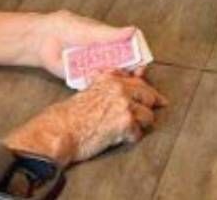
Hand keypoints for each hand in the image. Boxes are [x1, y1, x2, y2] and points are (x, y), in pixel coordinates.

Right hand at [5, 72, 167, 165]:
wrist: (59, 131)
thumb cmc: (69, 115)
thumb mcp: (89, 90)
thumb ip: (109, 86)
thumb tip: (129, 85)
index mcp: (110, 78)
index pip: (138, 81)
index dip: (148, 91)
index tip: (157, 97)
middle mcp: (120, 88)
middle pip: (149, 96)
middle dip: (150, 107)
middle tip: (148, 117)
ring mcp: (124, 105)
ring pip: (148, 116)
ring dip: (139, 125)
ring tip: (125, 131)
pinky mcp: (126, 123)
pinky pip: (138, 133)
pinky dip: (130, 138)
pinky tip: (117, 139)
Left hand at [32, 10, 135, 77]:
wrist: (45, 38)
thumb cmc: (70, 29)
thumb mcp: (93, 31)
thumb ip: (113, 34)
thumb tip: (133, 30)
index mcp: (110, 45)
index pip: (130, 55)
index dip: (138, 62)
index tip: (141, 68)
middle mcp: (104, 59)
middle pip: (123, 71)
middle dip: (129, 77)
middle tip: (130, 79)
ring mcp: (94, 70)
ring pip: (109, 81)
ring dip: (113, 82)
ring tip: (109, 76)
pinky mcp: (81, 80)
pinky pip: (93, 86)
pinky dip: (97, 86)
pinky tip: (96, 80)